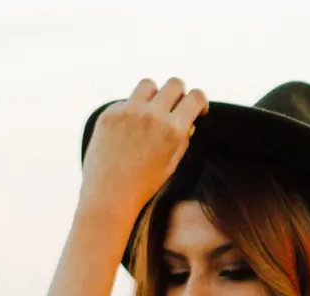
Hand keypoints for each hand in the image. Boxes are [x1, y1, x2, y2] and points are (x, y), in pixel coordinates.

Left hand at [79, 77, 208, 216]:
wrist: (109, 196)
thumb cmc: (143, 186)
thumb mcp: (172, 164)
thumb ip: (182, 139)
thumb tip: (186, 120)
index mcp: (173, 130)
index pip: (195, 97)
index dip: (200, 101)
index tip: (197, 109)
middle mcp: (152, 115)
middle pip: (174, 83)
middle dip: (179, 94)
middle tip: (175, 107)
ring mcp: (128, 112)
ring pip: (148, 85)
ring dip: (154, 95)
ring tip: (151, 112)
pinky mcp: (109, 114)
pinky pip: (126, 101)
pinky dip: (131, 111)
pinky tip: (127, 132)